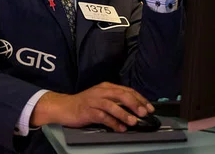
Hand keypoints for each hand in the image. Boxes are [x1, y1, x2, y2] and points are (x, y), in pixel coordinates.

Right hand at [30, 82, 154, 131]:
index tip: (149, 107)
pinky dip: (113, 123)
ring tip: (134, 122)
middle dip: (135, 104)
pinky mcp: (88, 111)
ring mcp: (94, 100)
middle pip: (121, 95)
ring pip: (112, 105)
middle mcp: (101, 91)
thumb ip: (116, 101)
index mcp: (107, 86)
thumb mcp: (102, 98)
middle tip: (144, 113)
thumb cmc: (85, 104)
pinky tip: (120, 128)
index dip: (140, 99)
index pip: (127, 90)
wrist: (64, 107)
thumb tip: (135, 110)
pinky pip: (102, 117)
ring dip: (124, 114)